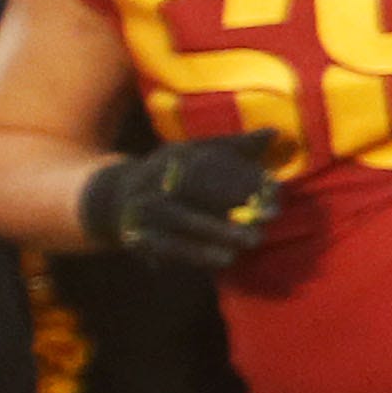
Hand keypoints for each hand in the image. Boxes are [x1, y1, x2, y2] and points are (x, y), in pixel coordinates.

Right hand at [78, 131, 282, 269]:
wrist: (117, 197)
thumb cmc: (175, 174)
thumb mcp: (200, 154)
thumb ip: (236, 147)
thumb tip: (273, 132)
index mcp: (175, 156)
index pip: (212, 164)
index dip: (245, 179)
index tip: (274, 194)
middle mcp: (156, 178)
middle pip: (196, 191)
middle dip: (233, 206)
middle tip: (267, 220)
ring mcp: (144, 206)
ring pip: (184, 220)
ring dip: (220, 233)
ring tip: (252, 242)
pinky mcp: (138, 234)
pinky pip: (169, 246)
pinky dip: (198, 253)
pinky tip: (226, 259)